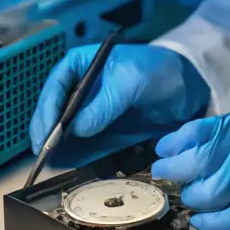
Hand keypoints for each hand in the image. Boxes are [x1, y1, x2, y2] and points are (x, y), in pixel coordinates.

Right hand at [29, 44, 209, 153]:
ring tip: (49, 164)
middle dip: (46, 131)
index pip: (55, 86)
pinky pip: (82, 144)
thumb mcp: (130, 81)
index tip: (44, 133)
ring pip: (64, 129)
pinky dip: (73, 154)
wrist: (186, 86)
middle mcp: (79, 87)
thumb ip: (104, 104)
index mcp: (81, 64)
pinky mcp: (101, 130)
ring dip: (56, 146)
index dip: (46, 110)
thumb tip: (76, 128)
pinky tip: (66, 165)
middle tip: (43, 154)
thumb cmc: (156, 71)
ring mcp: (89, 110)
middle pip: (54, 109)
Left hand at [151, 110, 229, 229]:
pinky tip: (202, 217)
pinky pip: (216, 221)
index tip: (162, 151)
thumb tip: (183, 146)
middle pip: (194, 162)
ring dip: (192, 196)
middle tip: (162, 173)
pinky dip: (204, 221)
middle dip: (172, 169)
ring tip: (194, 195)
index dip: (174, 143)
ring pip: (201, 193)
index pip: (199, 132)